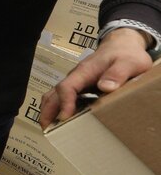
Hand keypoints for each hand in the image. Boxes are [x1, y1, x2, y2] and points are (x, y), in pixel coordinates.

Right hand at [39, 28, 154, 126]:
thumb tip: (105, 87)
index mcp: (84, 72)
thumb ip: (117, 74)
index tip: (65, 118)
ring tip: (49, 128)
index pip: (66, 87)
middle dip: (47, 111)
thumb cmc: (126, 54)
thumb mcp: (129, 63)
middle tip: (47, 129)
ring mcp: (76, 81)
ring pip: (54, 95)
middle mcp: (76, 77)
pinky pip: (63, 97)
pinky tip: (63, 120)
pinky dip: (57, 108)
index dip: (64, 103)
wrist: (122, 44)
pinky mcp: (80, 86)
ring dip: (49, 110)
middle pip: (53, 93)